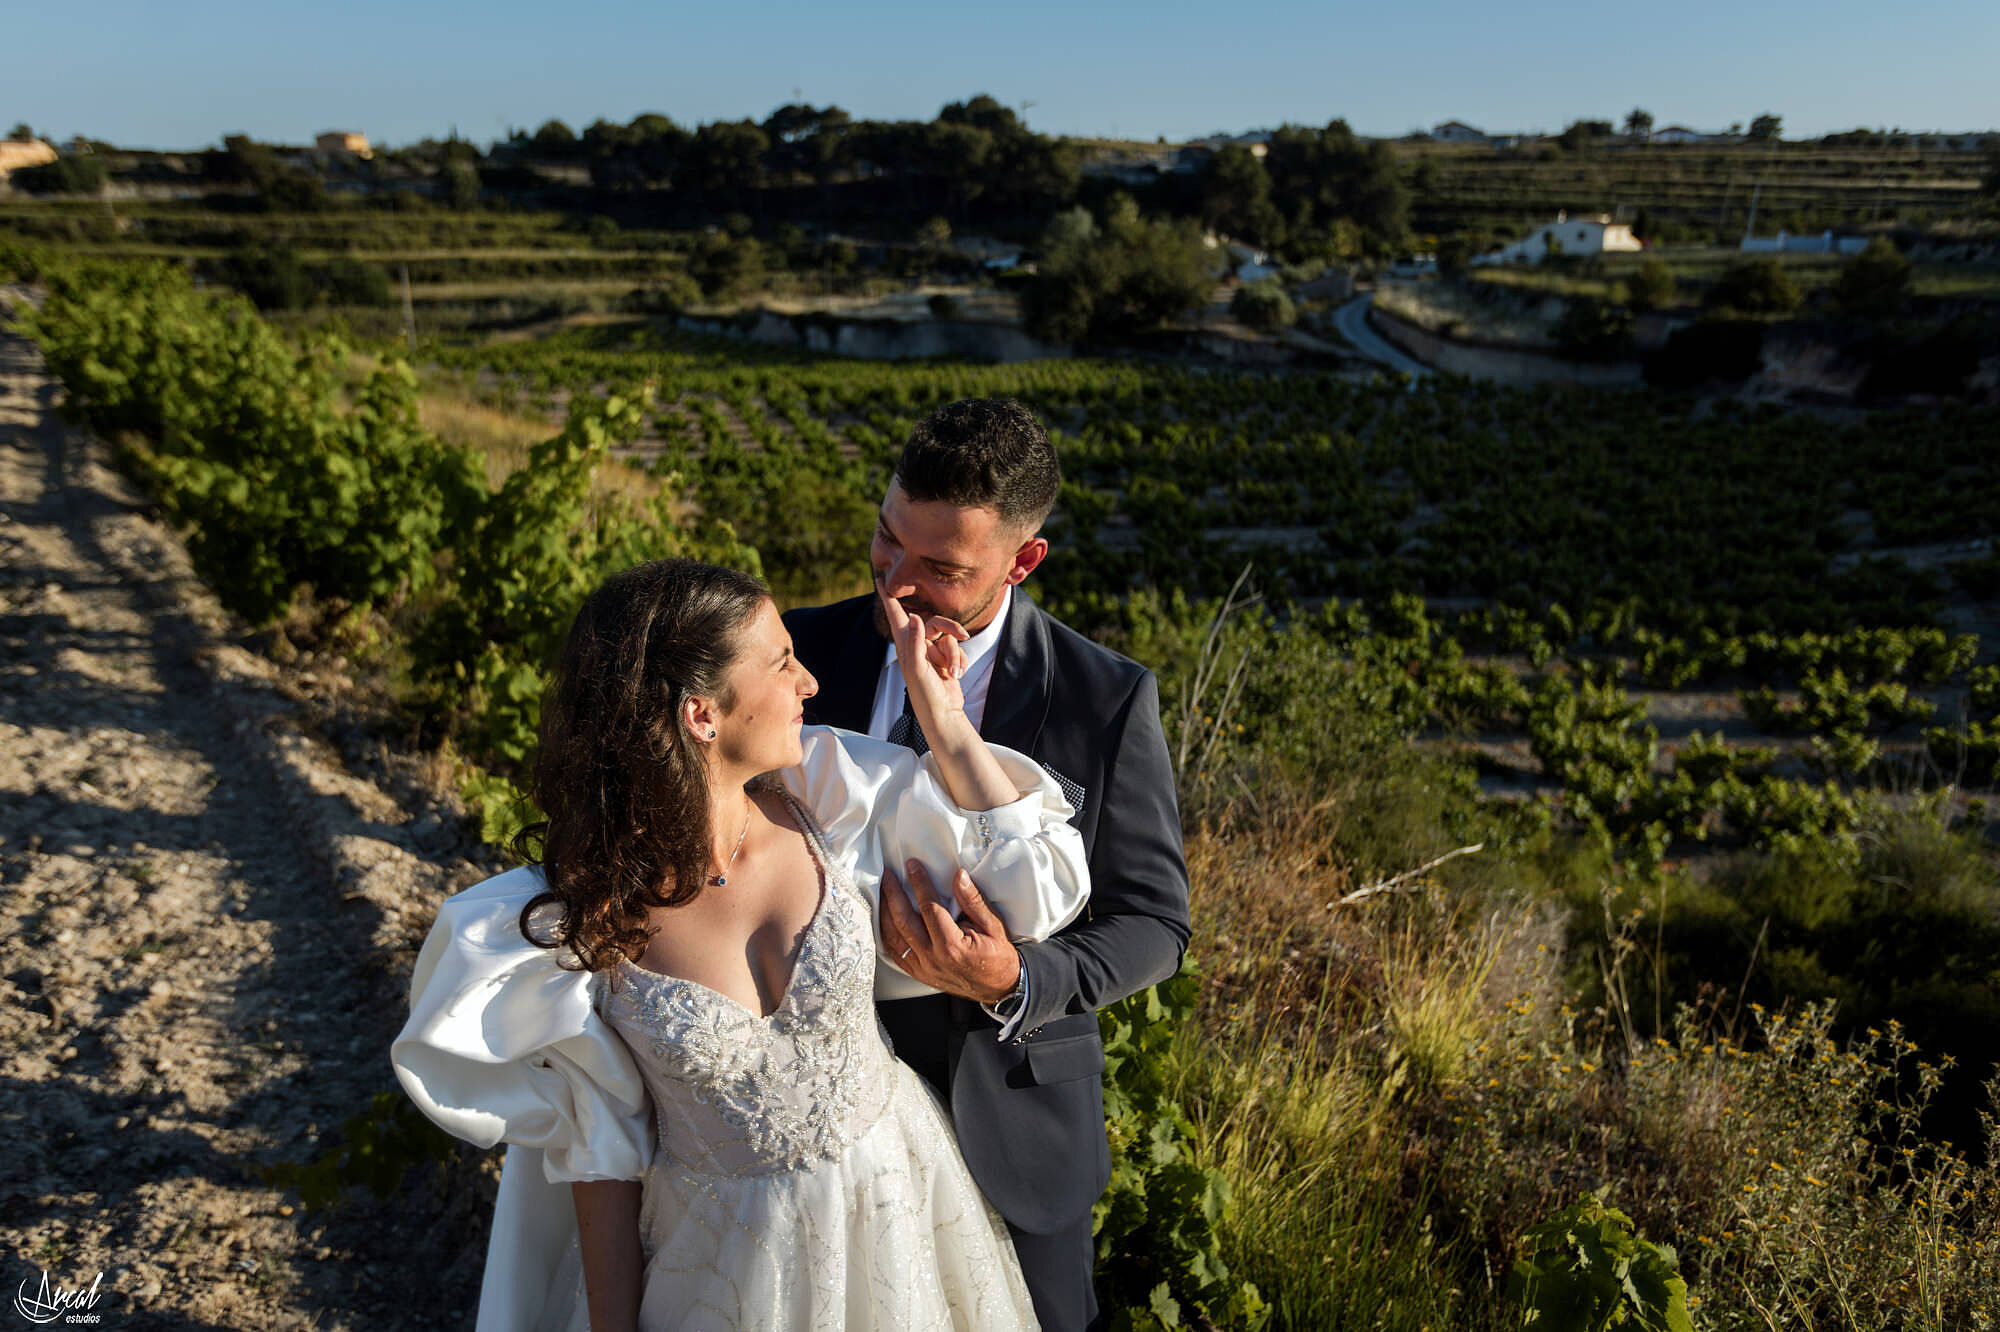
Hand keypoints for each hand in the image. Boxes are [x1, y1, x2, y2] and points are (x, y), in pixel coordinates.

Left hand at [876, 576, 968, 736]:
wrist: (944, 715)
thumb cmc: (925, 695)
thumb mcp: (917, 669)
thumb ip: (916, 642)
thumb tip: (915, 616)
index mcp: (905, 646)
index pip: (897, 615)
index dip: (889, 597)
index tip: (880, 579)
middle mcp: (918, 646)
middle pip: (935, 622)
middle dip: (950, 628)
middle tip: (964, 634)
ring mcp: (933, 652)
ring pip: (950, 638)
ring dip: (955, 654)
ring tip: (953, 672)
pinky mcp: (947, 659)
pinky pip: (958, 649)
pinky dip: (960, 661)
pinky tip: (957, 675)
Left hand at [880, 861, 1021, 1005]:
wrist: (999, 987)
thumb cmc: (997, 956)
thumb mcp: (993, 925)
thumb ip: (973, 900)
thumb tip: (960, 877)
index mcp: (952, 946)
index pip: (929, 907)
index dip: (919, 883)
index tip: (912, 866)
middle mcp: (933, 958)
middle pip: (904, 921)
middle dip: (893, 894)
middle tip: (888, 875)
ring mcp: (923, 968)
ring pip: (894, 937)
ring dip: (885, 912)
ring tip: (882, 892)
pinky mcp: (919, 974)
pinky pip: (895, 952)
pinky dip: (887, 934)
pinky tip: (884, 919)